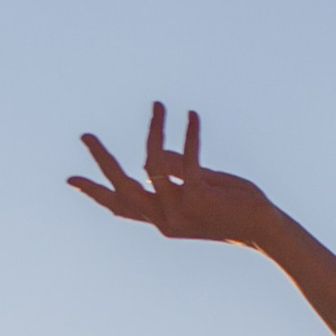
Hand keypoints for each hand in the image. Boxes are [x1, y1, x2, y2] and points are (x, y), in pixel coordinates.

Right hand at [68, 102, 273, 244]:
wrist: (265, 229)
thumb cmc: (236, 208)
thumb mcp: (200, 187)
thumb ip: (175, 172)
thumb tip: (152, 155)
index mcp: (162, 220)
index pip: (122, 206)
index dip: (95, 192)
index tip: (70, 179)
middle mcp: (165, 220)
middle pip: (122, 189)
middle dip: (103, 160)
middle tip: (85, 135)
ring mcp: (180, 211)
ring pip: (151, 166)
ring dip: (155, 131)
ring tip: (159, 106)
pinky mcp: (198, 198)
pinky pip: (186, 159)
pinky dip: (189, 134)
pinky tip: (192, 116)